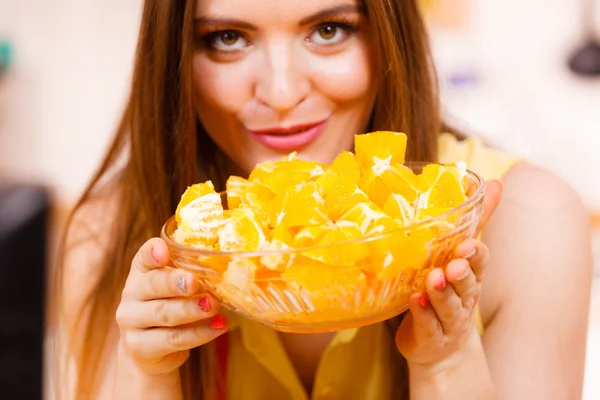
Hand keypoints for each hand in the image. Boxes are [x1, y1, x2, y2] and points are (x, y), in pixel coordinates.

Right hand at [115, 238, 227, 376]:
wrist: (150, 352)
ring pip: (163, 313)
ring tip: (213, 306)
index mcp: (142, 272)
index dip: (153, 252)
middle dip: (174, 283)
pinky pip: (172, 339)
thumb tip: (227, 268)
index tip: (164, 251)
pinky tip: (218, 326)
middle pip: (152, 285)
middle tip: (194, 282)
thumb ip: (192, 275)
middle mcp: (132, 294)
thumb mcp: (176, 288)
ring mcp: (132, 322)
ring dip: (191, 309)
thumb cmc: (170, 308)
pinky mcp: (140, 347)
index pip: (144, 257)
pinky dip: (199, 333)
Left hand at [395, 179, 502, 366]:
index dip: (476, 255)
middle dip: (462, 274)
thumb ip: (476, 222)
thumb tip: (495, 183)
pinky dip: (422, 314)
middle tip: (453, 264)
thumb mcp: (462, 257)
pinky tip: (415, 301)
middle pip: (468, 285)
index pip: (480, 263)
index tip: (468, 244)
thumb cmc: (448, 291)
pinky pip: (428, 325)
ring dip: (441, 293)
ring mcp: (449, 319)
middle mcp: (464, 298)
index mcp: (471, 276)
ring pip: (449, 305)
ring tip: (432, 279)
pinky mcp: (430, 336)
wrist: (438, 344)